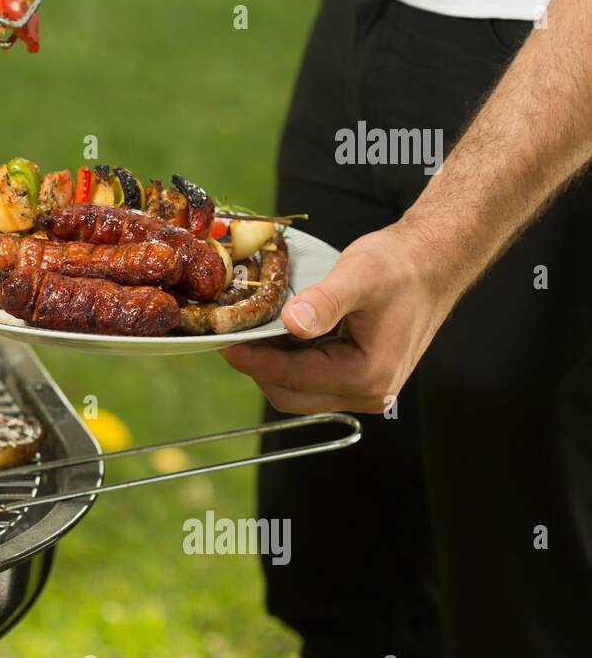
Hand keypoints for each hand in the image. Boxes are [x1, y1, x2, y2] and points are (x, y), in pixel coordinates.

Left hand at [220, 225, 457, 413]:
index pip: (293, 378)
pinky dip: (289, 361)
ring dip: (272, 364)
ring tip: (254, 330)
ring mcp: (365, 391)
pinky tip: (279, 333)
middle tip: (234, 333)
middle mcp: (370, 394)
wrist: (432, 263)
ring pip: (297, 390)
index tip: (224, 342)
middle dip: (259, 366)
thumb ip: (325, 302)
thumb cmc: (401, 266)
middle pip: (290, 394)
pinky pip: (310, 380)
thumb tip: (292, 324)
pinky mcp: (359, 381)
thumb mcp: (360, 275)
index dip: (254, 360)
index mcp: (369, 376)